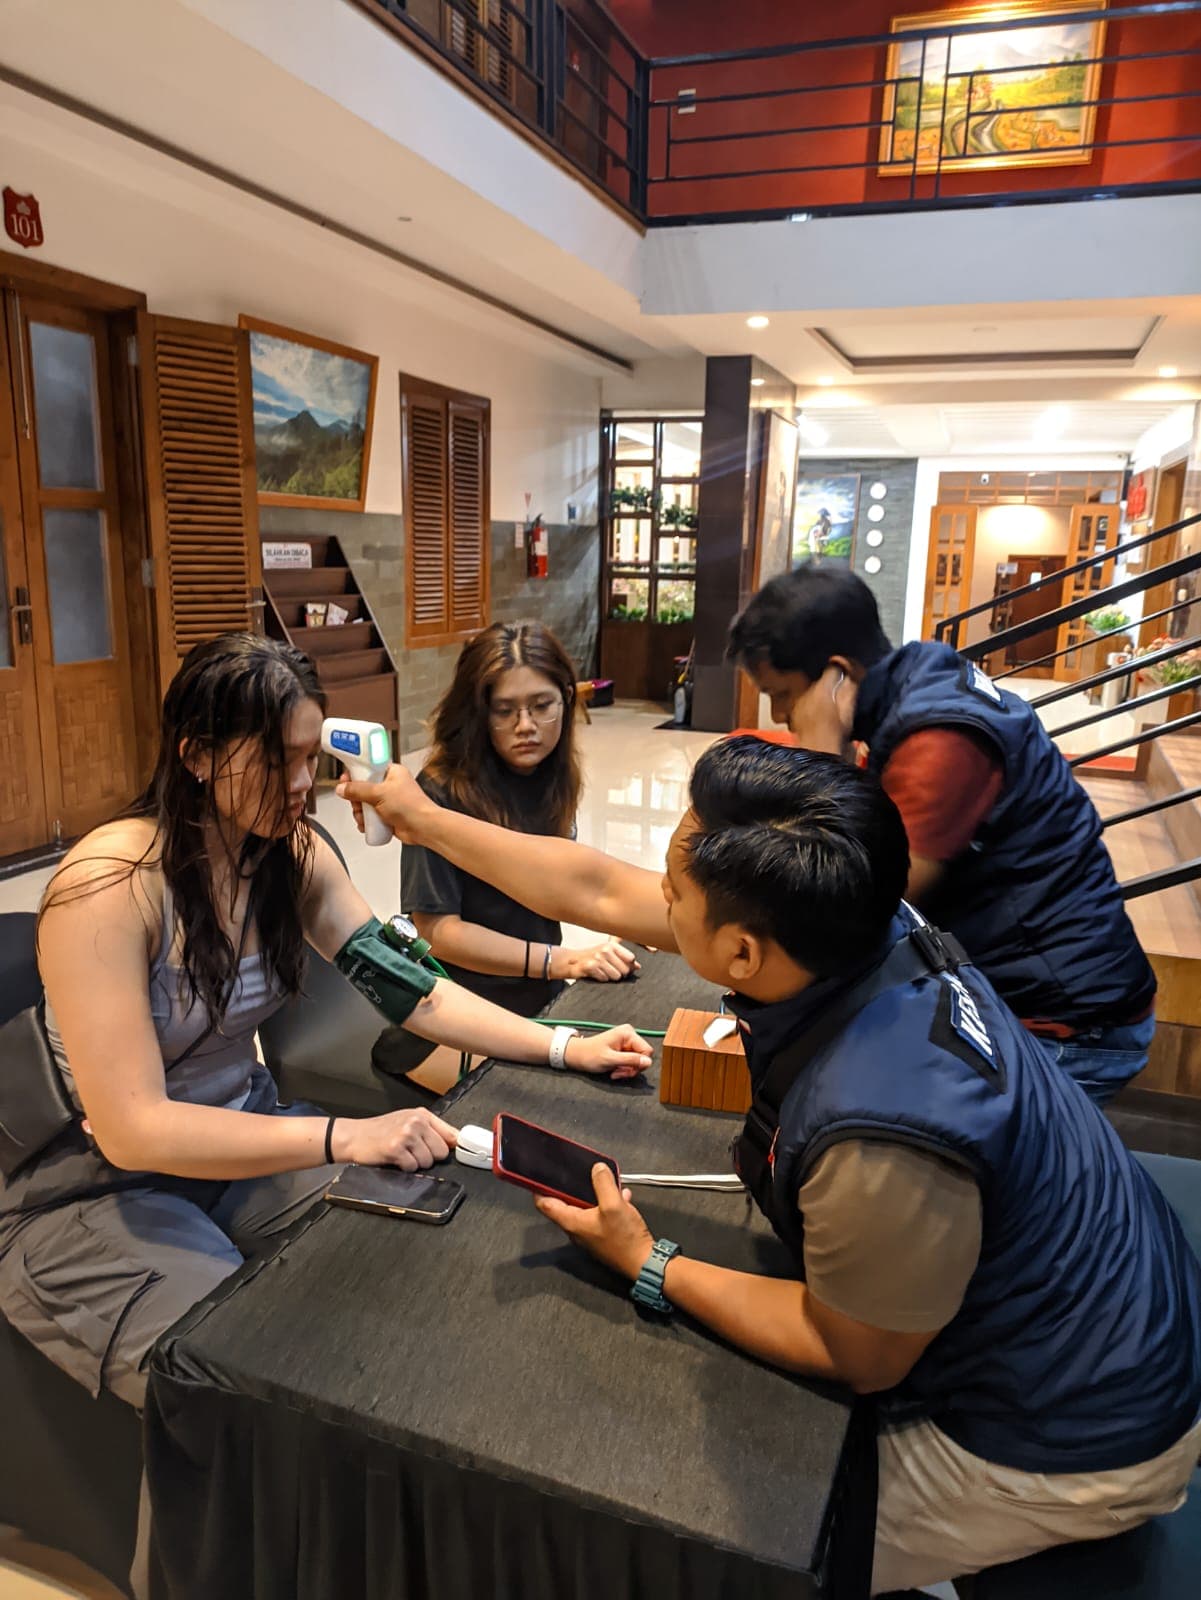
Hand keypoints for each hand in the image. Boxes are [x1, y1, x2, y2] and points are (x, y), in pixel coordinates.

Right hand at [333, 1108, 457, 1170]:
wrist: (354, 1136)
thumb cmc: (380, 1130)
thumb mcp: (408, 1122)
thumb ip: (433, 1130)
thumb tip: (457, 1142)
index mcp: (422, 1115)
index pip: (451, 1134)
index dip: (458, 1148)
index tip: (467, 1155)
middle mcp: (416, 1122)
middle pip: (441, 1152)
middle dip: (429, 1157)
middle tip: (413, 1152)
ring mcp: (406, 1134)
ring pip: (428, 1162)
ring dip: (415, 1163)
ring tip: (402, 1154)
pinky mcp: (395, 1148)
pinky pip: (412, 1167)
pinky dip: (404, 1168)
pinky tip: (395, 1159)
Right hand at [335, 764, 436, 844]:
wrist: (423, 828)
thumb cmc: (411, 806)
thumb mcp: (379, 793)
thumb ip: (357, 790)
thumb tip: (342, 788)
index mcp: (391, 772)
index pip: (368, 768)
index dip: (355, 774)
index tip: (345, 780)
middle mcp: (390, 785)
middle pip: (362, 788)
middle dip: (356, 799)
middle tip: (357, 804)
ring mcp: (388, 801)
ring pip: (364, 804)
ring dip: (360, 812)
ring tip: (364, 817)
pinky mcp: (387, 815)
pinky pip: (370, 816)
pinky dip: (366, 821)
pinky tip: (366, 825)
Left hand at [536, 1164, 654, 1280]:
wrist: (644, 1263)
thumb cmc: (626, 1240)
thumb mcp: (614, 1205)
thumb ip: (603, 1183)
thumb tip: (597, 1169)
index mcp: (572, 1222)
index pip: (545, 1204)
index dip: (539, 1188)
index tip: (539, 1176)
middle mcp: (577, 1230)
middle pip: (565, 1204)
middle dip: (571, 1187)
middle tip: (576, 1174)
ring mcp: (590, 1234)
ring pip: (584, 1208)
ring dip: (593, 1194)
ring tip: (605, 1183)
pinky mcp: (603, 1236)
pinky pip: (599, 1214)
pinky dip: (606, 1203)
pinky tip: (622, 1197)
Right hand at [554, 939, 640, 982]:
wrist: (570, 960)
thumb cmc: (592, 957)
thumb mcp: (608, 953)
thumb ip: (624, 959)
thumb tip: (638, 967)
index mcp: (612, 945)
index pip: (631, 958)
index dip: (629, 966)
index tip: (622, 966)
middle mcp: (605, 950)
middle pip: (625, 970)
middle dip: (620, 974)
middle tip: (609, 971)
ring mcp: (597, 958)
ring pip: (616, 976)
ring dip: (610, 977)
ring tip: (602, 972)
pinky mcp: (590, 967)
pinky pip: (604, 979)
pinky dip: (601, 979)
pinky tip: (595, 974)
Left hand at [565, 1024, 652, 1080]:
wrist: (577, 1055)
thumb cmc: (590, 1055)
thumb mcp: (610, 1059)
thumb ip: (630, 1060)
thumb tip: (648, 1062)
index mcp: (628, 1033)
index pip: (647, 1051)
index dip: (639, 1063)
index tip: (624, 1069)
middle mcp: (629, 1035)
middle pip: (643, 1057)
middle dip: (631, 1068)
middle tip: (618, 1072)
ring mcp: (627, 1042)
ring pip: (637, 1061)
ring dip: (627, 1070)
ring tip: (614, 1071)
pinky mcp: (624, 1048)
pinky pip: (631, 1061)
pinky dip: (624, 1068)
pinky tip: (614, 1069)